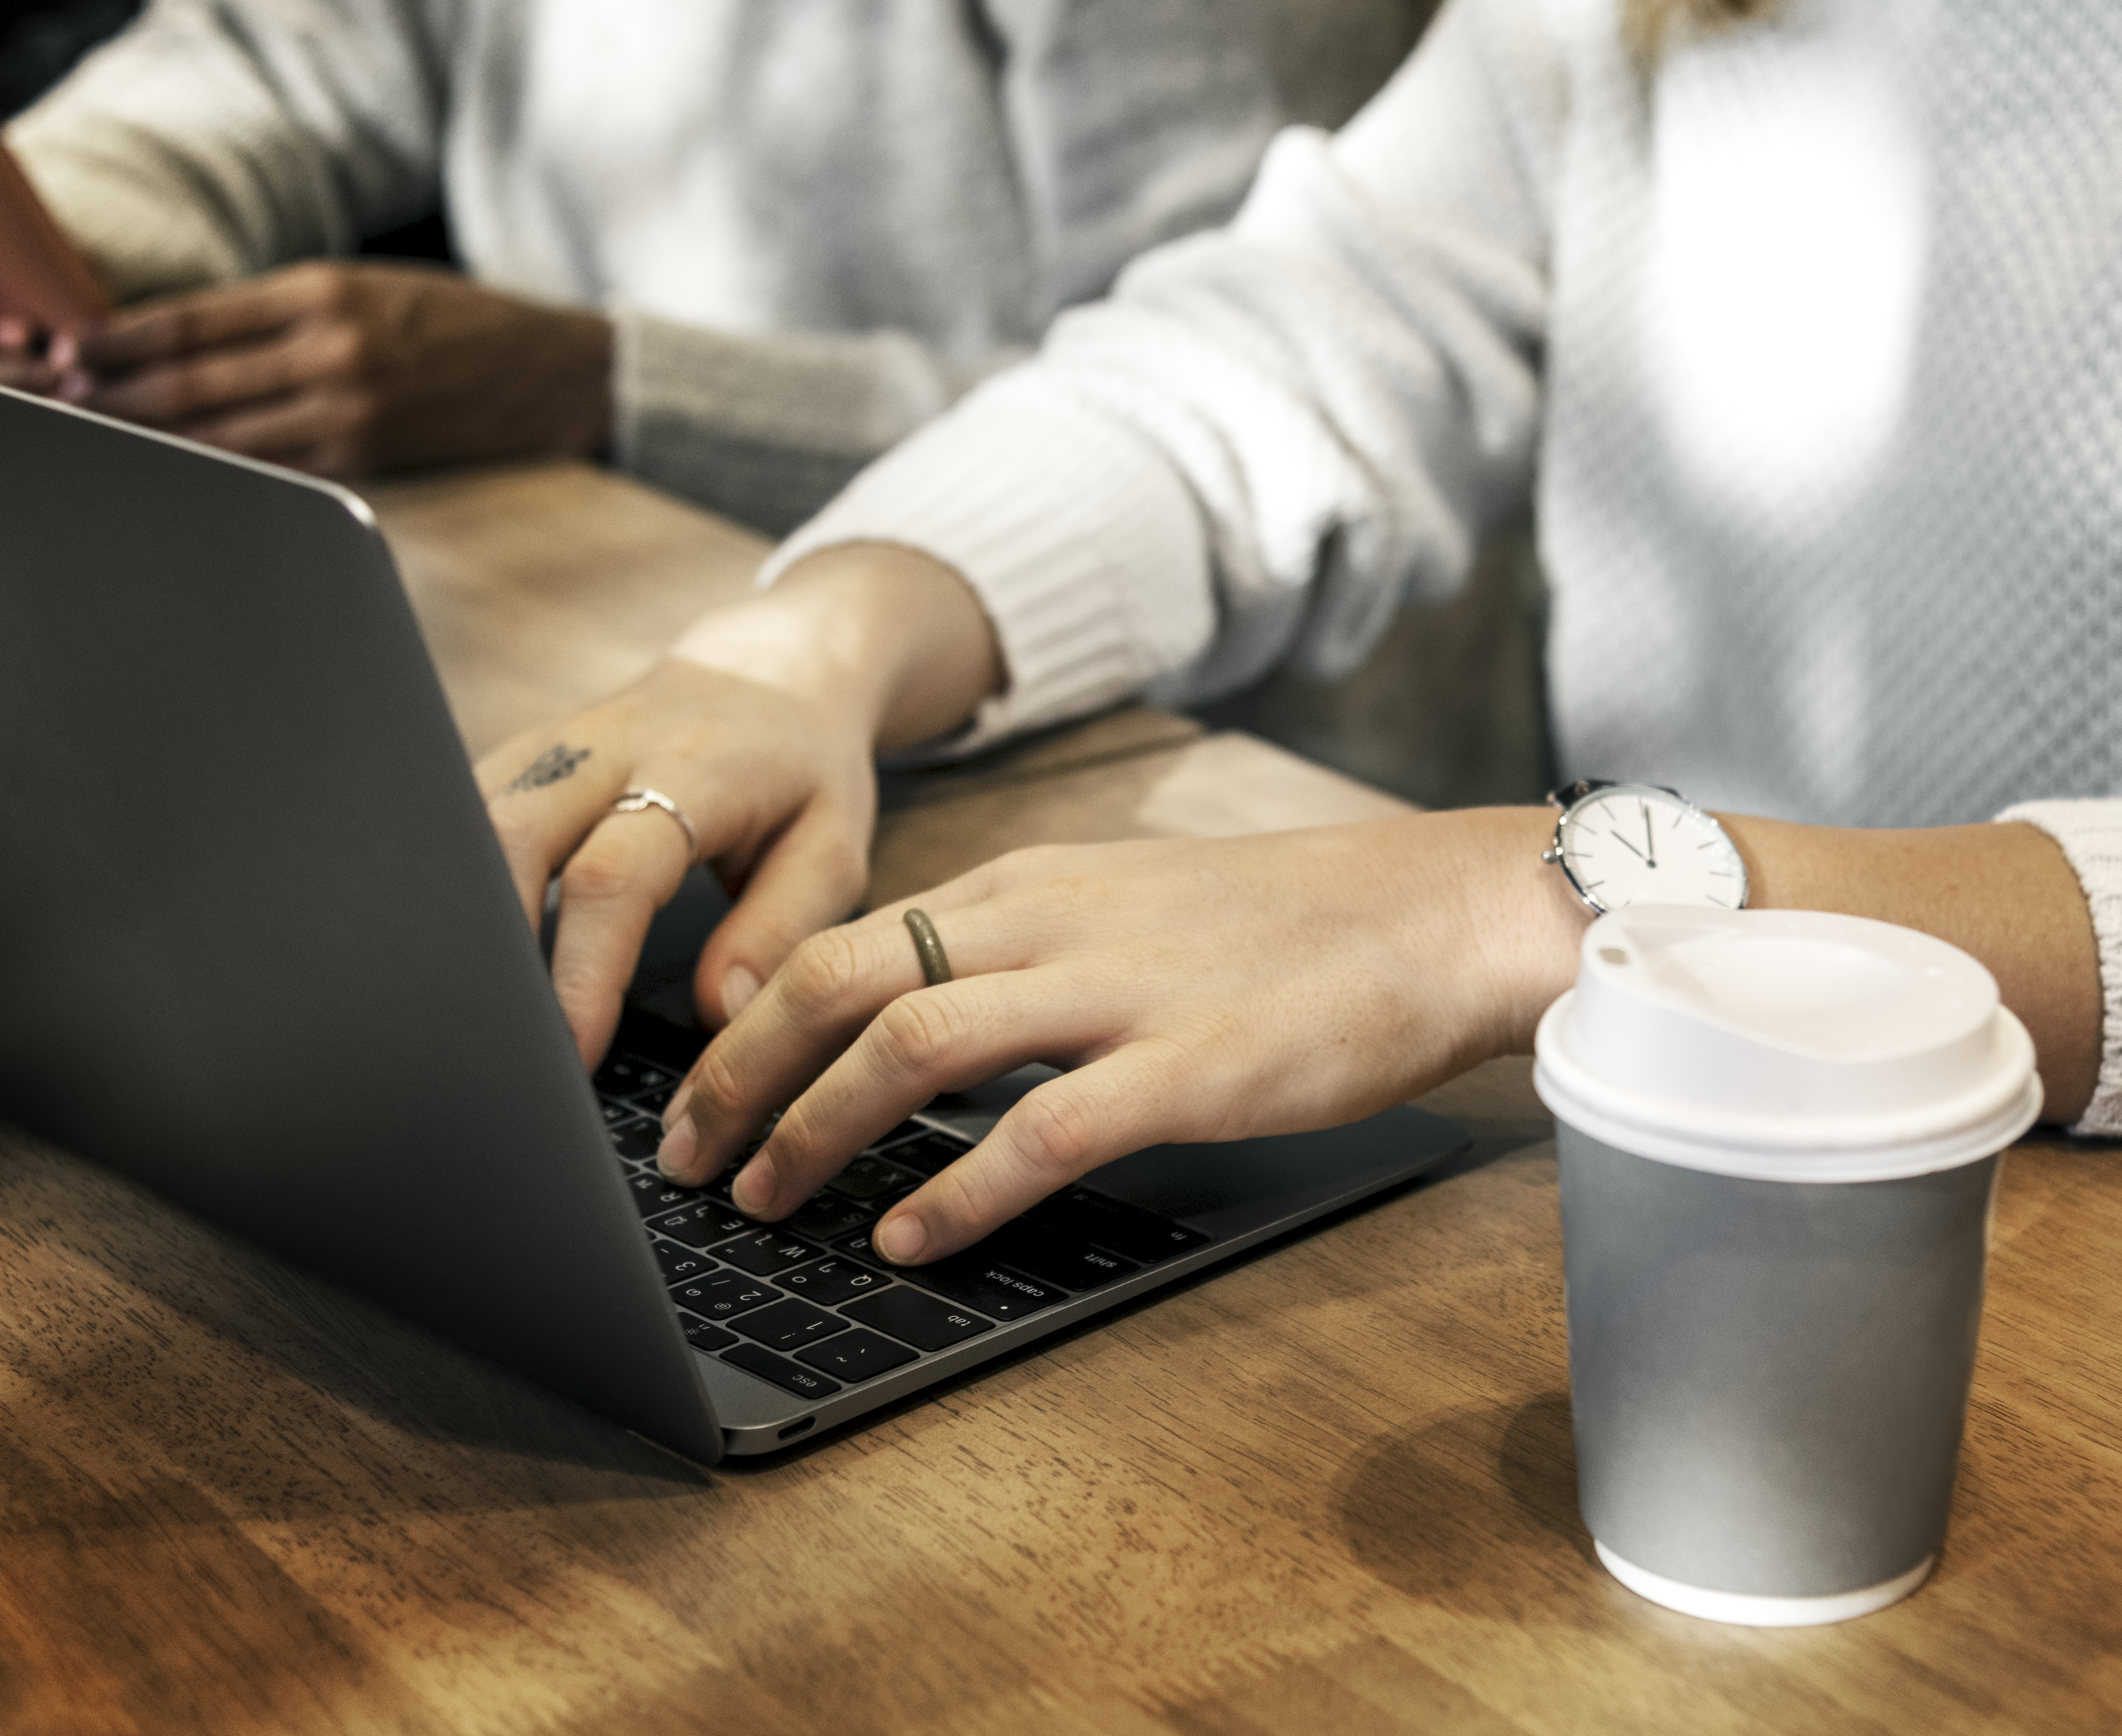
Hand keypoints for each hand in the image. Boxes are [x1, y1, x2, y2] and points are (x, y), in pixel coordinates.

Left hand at [75, 260, 613, 475]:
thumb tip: (186, 335)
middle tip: (59, 398)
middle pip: (194, 381)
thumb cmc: (461, 321)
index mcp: (327, 292)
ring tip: (100, 434)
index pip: (196, 318)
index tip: (68, 345)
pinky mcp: (369, 461)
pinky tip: (181, 465)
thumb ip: (283, 306)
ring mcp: (350, 413)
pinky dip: (218, 467)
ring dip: (154, 437)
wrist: (558, 375)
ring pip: (224, 434)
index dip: (121, 338)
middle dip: (118, 393)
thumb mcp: (370, 284)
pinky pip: (274, 469)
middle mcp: (332, 352)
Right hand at [478, 659, 879, 1071]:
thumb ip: (779, 928)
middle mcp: (605, 746)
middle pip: (510, 838)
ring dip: (462, 911)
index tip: (570, 1047)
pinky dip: (458, 878)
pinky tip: (463, 943)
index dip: (582, 968)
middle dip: (493, 944)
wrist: (776, 666)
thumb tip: (718, 1010)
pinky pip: (466, 813)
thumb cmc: (805, 766)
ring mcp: (552, 744)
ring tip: (476, 1002)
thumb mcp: (831, 847)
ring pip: (469, 821)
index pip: (612, 876)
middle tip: (503, 1037)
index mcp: (691, 769)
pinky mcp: (523, 754)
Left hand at [656, 808, 1583, 1266]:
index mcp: (1031, 884)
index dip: (749, 1022)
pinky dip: (956, 1191)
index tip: (698, 1093)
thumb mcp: (1127, 903)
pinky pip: (1039, 1131)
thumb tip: (919, 1026)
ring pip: (912, 1044)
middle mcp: (1051, 921)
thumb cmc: (1288, 924)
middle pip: (842, 983)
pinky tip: (910, 1237)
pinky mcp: (1186, 1065)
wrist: (1432, 912)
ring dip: (817, 1128)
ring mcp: (1118, 989)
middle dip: (743, 1075)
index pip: (844, 940)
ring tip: (767, 1198)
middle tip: (689, 1159)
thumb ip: (1024, 951)